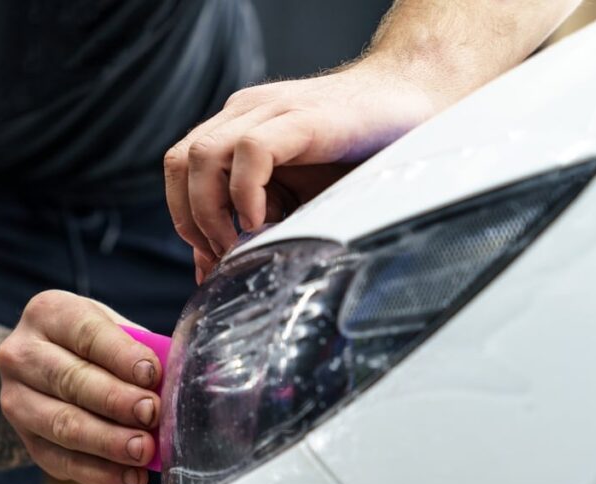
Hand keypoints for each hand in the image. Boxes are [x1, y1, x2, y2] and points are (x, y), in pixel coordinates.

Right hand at [0, 290, 161, 483]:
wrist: (39, 370)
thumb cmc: (90, 345)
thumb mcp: (112, 330)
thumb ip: (146, 349)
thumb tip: (195, 376)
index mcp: (49, 314)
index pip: (86, 334)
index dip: (121, 356)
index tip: (152, 374)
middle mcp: (22, 354)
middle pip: (70, 380)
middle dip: (116, 401)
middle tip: (151, 414)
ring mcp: (16, 399)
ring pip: (62, 424)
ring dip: (107, 442)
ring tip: (143, 451)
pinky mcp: (24, 439)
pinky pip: (61, 461)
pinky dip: (99, 473)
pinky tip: (131, 477)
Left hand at [164, 59, 438, 282]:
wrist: (417, 100)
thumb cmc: (360, 153)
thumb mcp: (297, 198)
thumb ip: (254, 226)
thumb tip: (209, 271)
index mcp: (237, 131)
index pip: (179, 171)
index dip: (185, 218)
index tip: (212, 257)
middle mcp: (245, 115)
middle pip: (178, 163)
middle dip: (191, 218)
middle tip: (223, 254)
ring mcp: (270, 112)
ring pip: (201, 155)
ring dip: (212, 210)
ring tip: (242, 241)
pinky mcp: (301, 118)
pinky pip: (250, 152)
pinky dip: (245, 193)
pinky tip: (266, 220)